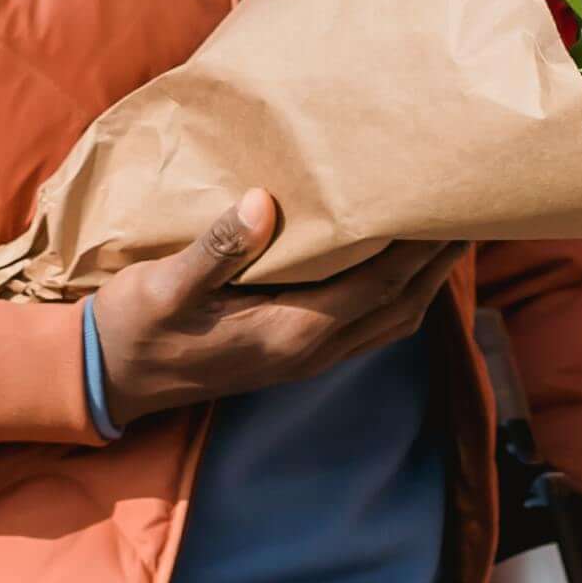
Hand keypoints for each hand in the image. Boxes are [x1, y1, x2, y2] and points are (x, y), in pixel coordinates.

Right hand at [88, 190, 459, 416]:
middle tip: (470, 206)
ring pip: (391, 320)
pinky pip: (368, 325)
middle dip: (440, 261)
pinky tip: (395, 263)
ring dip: (425, 280)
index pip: (379, 285)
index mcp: (291, 332)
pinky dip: (396, 293)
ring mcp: (307, 358)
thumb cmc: (135, 328)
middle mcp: (312, 352)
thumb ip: (216, 248)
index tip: (450, 202)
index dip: (422, 247)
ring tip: (446, 231)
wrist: (110, 380)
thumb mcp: (165, 284)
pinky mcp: (295, 355)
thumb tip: (261, 204)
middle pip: (402, 304)